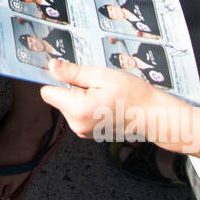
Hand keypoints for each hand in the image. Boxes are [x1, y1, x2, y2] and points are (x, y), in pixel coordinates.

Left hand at [38, 60, 159, 140]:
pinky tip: (103, 103)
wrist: (152, 115)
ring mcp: (82, 131)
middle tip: (95, 85)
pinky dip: (86, 106)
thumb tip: (53, 67)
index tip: (67, 73)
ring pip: (68, 106)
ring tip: (102, 95)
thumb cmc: (133, 95)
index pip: (47, 92)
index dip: (56, 79)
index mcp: (78, 109)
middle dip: (71, 88)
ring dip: (79, 97)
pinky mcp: (87, 133)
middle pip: (58, 98)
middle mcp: (77, 124)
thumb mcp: (102, 75)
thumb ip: (73, 72)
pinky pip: (77, 114)